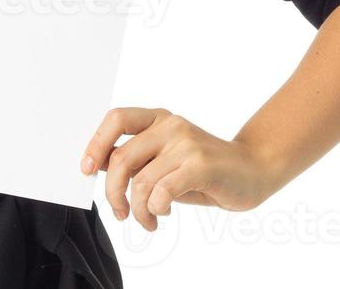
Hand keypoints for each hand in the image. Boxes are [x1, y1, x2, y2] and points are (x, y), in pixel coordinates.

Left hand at [79, 107, 282, 230]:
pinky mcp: (200, 164)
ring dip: (138, 210)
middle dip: (112, 192)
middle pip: (121, 157)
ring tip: (148, 220)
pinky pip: (162, 191)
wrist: (254, 169)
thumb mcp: (166, 160)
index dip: (96, 143)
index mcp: (158, 119)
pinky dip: (155, 209)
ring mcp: (186, 143)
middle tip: (120, 211)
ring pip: (141, 182)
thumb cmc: (205, 170)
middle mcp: (170, 125)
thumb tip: (96, 164)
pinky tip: (162, 215)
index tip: (84, 168)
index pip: (116, 119)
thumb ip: (137, 159)